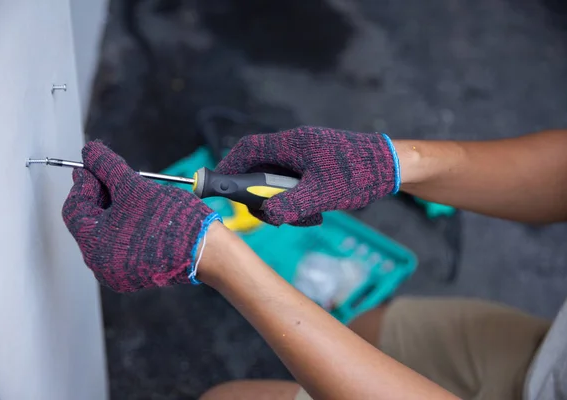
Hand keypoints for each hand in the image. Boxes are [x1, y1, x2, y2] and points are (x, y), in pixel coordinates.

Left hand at [62, 141, 220, 291]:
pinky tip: (140, 211)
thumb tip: (90, 152)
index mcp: (96, 245)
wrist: (207, 249)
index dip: (84, 183)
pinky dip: (125, 226)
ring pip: (106, 233)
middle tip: (113, 175)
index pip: (74, 209)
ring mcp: (119, 273)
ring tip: (132, 192)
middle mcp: (102, 265)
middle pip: (89, 222)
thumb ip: (107, 167)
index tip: (95, 166)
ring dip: (113, 210)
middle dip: (99, 196)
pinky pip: (121, 245)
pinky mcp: (136, 273)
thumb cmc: (173, 221)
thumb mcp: (135, 186)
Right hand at [215, 126, 399, 225]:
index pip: (248, 149)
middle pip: (260, 166)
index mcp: (292, 144)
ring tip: (305, 216)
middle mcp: (295, 145)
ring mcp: (305, 154)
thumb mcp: (322, 194)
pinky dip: (297, 199)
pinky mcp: (315, 164)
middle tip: (272, 215)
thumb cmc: (358, 174)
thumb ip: (290, 206)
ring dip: (283, 201)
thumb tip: (267, 216)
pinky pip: (294, 181)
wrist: (392, 166)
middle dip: (261, 194)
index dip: (230, 167)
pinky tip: (316, 212)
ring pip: (277, 178)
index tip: (221, 186)